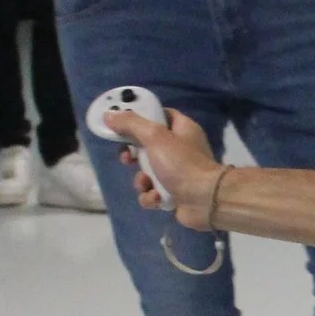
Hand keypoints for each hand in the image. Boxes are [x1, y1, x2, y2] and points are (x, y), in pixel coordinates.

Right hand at [105, 105, 220, 225]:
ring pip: (147, 172)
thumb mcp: (155, 136)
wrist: (205, 200)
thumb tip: (109, 115)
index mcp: (182, 129)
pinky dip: (151, 197)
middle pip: (147, 146)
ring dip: (141, 180)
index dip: (141, 117)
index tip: (122, 122)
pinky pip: (153, 193)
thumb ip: (131, 124)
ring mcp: (177, 173)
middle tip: (127, 158)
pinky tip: (157, 198)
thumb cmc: (182, 163)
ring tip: (146, 182)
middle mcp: (180, 149)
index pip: (159, 115)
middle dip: (133, 155)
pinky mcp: (174, 194)